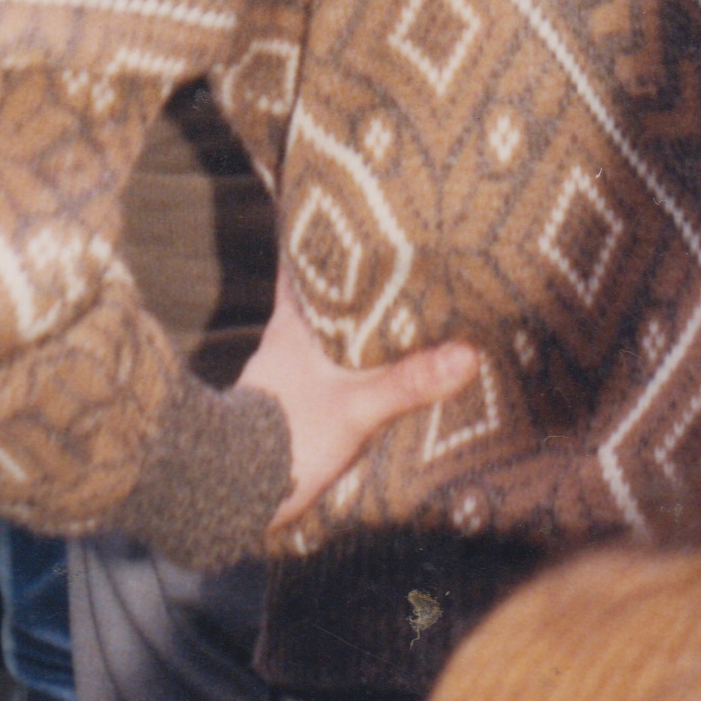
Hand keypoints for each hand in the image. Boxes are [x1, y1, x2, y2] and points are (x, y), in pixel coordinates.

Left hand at [235, 261, 478, 532]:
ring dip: (349, 320)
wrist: (233, 488)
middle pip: (316, 292)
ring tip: (391, 310)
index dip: (321, 234)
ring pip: (320, 330)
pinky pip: (321, 367)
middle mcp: (285, 338)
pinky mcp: (287, 403)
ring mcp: (283, 371)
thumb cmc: (287, 436)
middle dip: (348, 277)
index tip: (350, 213)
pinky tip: (368, 371)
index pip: (302, 260)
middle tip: (388, 258)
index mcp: (293, 322)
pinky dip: (344, 360)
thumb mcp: (354, 408)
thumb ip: (408, 382)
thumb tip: (466, 354)